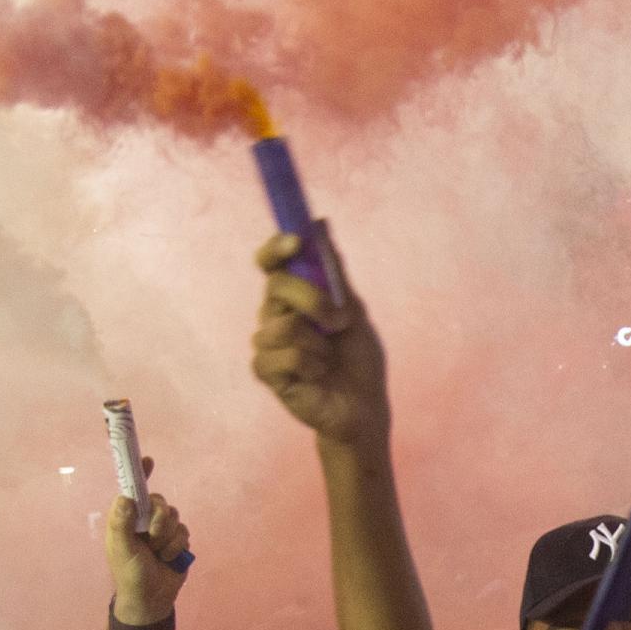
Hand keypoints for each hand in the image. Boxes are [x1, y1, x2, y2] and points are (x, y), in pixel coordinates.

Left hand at [105, 463, 192, 625]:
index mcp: (125, 518)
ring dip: (168, 537)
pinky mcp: (177, 540)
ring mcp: (161, 529)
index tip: (148, 459)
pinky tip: (169, 558)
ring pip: (173, 516)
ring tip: (159, 554)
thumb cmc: (130, 574)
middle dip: (159, 520)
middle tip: (152, 537)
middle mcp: (143, 519)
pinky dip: (178, 545)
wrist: (151, 599)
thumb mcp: (121, 549)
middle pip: (159, 502)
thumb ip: (121, 523)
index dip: (140, 473)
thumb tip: (126, 497)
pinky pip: (184, 530)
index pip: (132, 489)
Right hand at [250, 234, 389, 448]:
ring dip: (317, 343)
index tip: (297, 241)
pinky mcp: (267, 372)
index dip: (277, 248)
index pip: (271, 263)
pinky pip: (282, 356)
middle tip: (339, 322)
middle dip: (313, 300)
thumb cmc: (358, 359)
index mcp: (294, 297)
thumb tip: (320, 223)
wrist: (364, 406)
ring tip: (329, 358)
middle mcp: (275, 315)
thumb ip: (334, 271)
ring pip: (280, 325)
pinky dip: (310, 365)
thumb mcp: (353, 310)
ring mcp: (268, 343)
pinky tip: (317, 376)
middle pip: (276, 286)